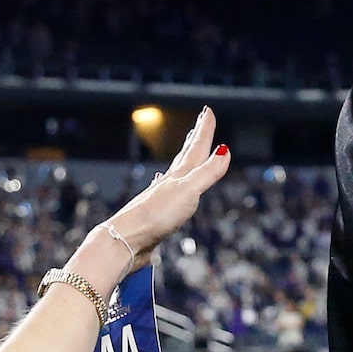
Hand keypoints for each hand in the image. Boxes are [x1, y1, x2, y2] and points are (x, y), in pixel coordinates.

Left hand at [96, 108, 234, 261]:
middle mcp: (170, 182)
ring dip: (185, 158)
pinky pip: (170, 190)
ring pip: (177, 171)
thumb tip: (225, 150)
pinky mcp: (157, 213)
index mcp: (179, 176)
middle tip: (200, 123)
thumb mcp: (189, 192)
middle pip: (186, 155)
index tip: (208, 112)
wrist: (127, 239)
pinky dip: (174, 181)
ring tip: (188, 150)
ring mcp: (162, 197)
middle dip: (195, 139)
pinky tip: (166, 183)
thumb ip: (207, 173)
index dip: (204, 130)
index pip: (196, 148)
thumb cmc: (156, 216)